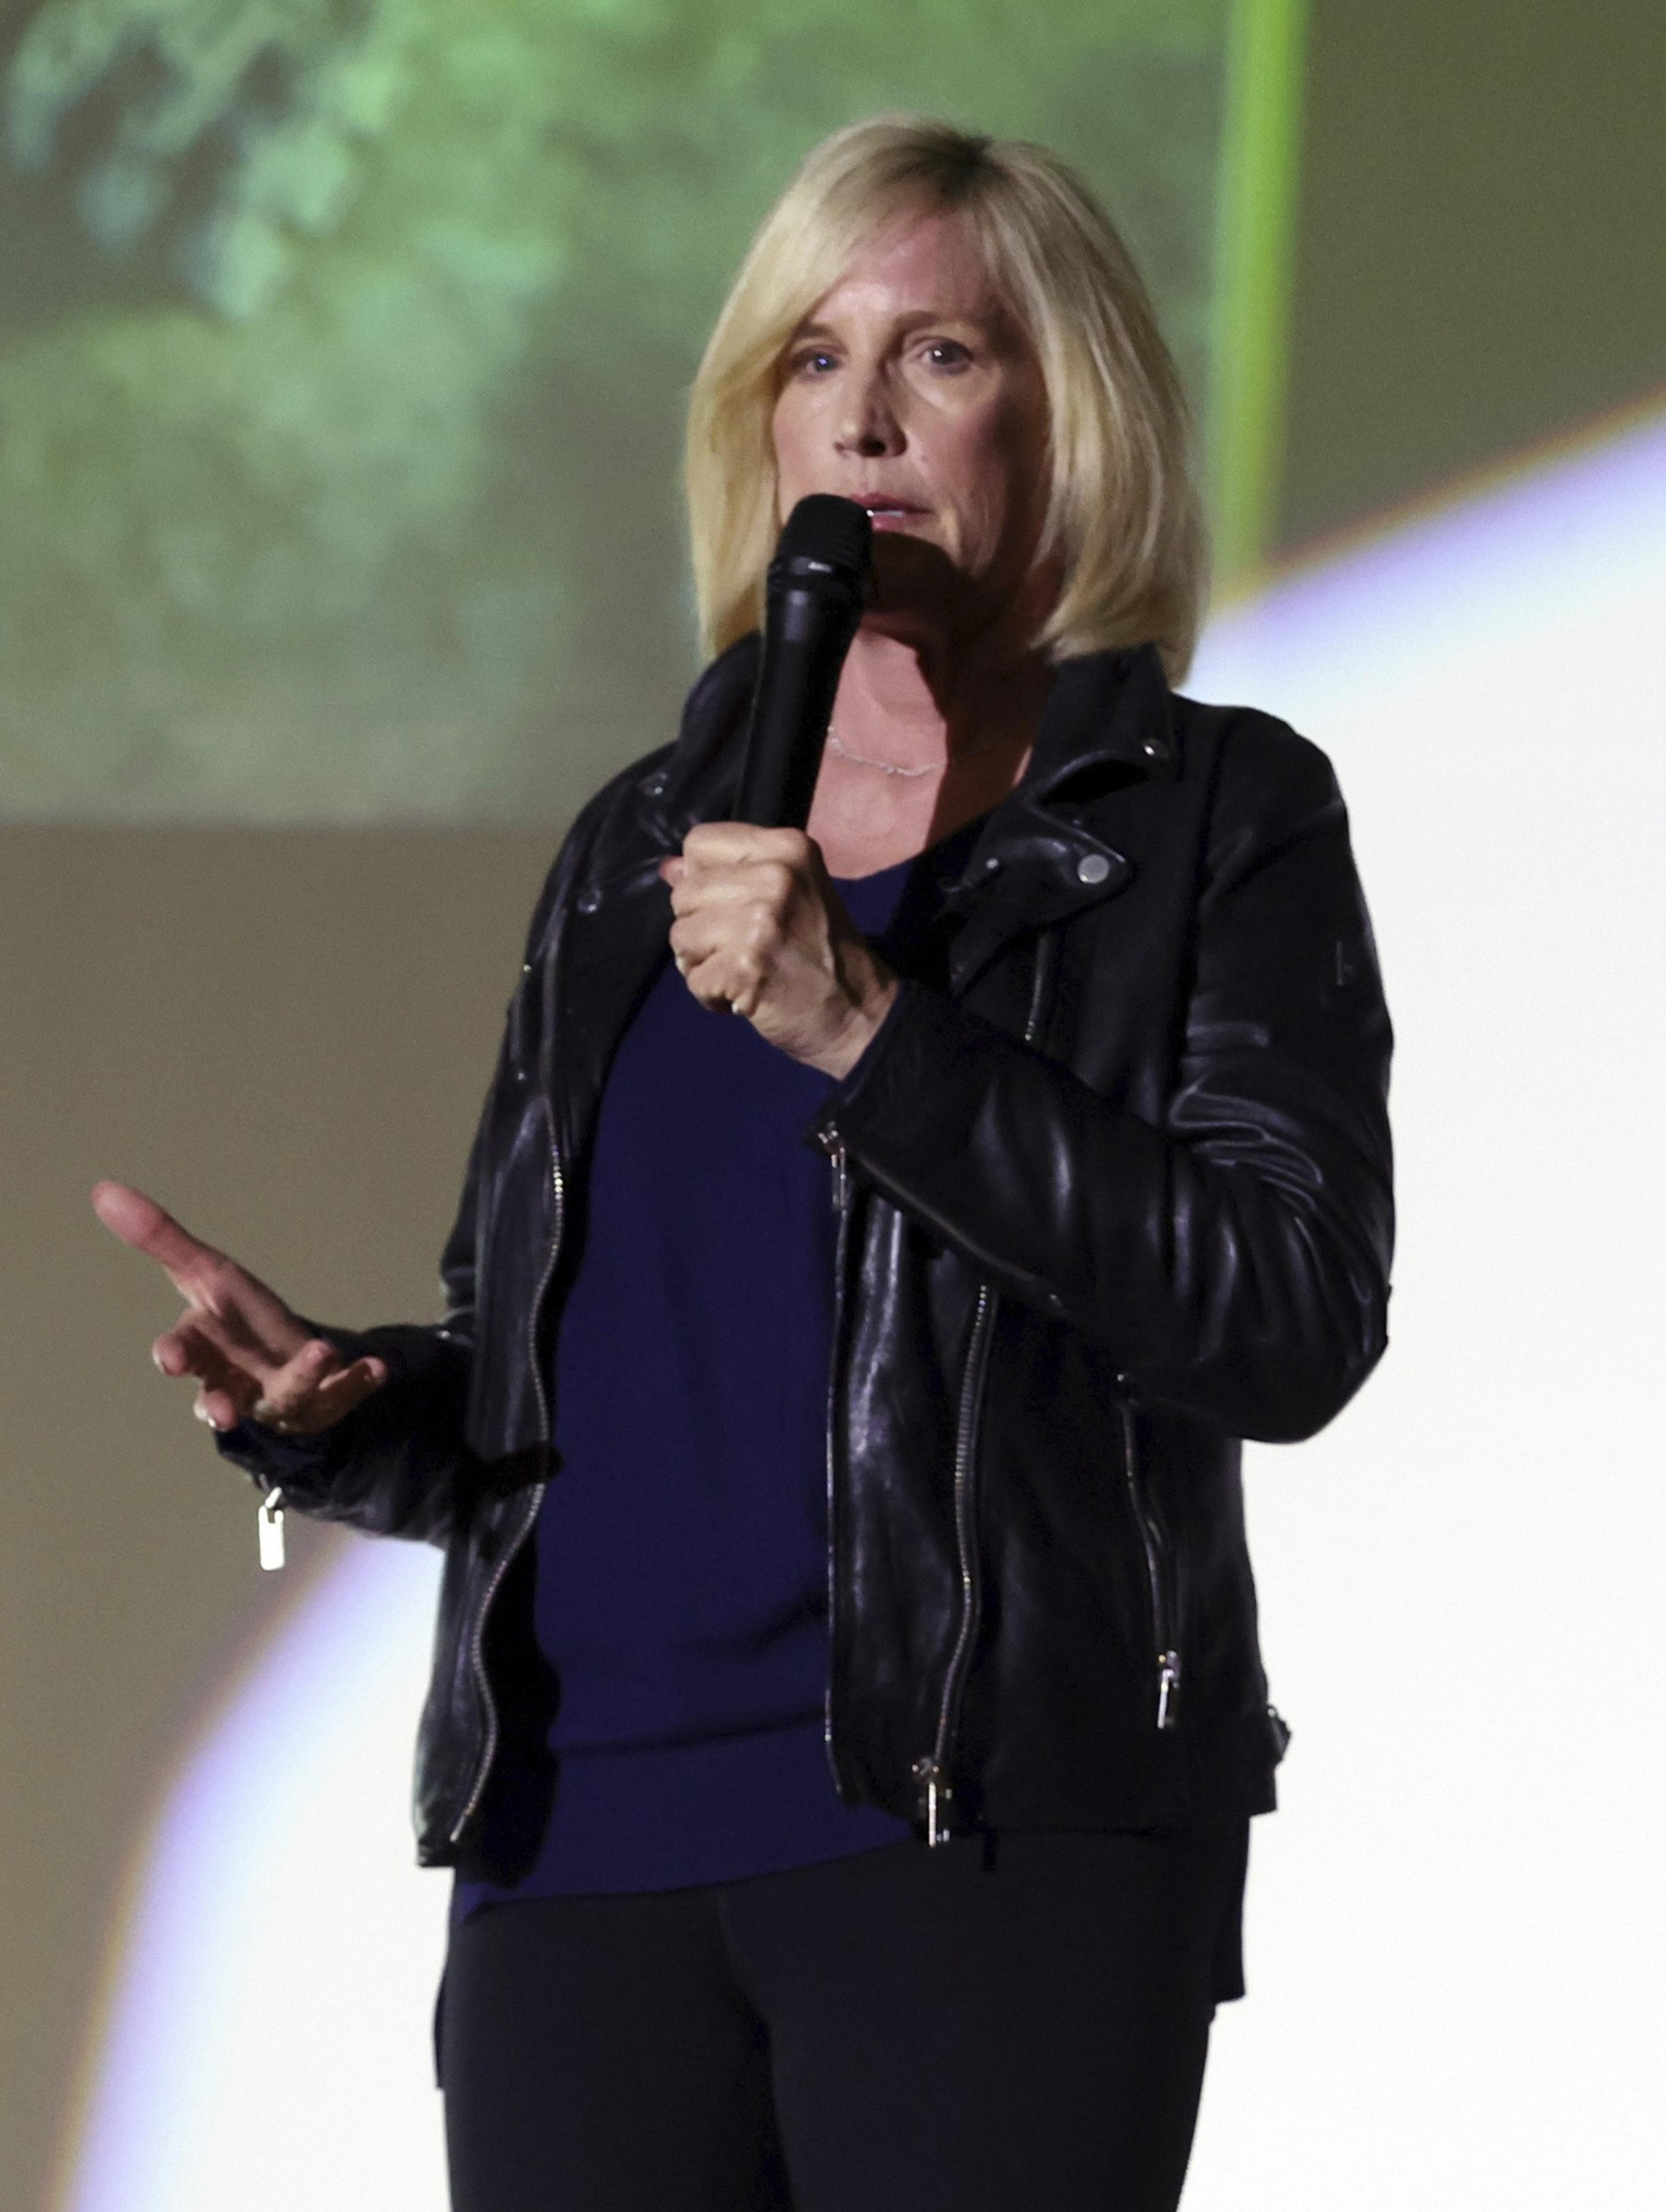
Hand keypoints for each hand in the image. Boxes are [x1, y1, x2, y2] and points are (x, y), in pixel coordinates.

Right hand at [90, 1181, 386, 1435]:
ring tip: (324, 1351)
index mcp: (205, 1350)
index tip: (172, 1358)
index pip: (181, 1353)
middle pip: (221, 1395)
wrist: (285, 1368)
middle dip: (219, 1403)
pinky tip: (378, 1368)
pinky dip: (358, 1381)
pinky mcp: (323, 1401)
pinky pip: (342, 1393)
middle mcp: (237, 1382)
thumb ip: (162, 1239)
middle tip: (222, 1413)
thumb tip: (102, 1189)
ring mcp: (280, 1396)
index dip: (175, 1355)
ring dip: (304, 1376)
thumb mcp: (206, 1276)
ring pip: (286, 1396)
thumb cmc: (237, 1326)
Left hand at [660, 825, 897, 1077]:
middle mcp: (775, 876)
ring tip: (744, 971)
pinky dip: (711, 996)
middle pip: (684, 893)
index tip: (733, 906)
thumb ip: (730, 875)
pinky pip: (693, 979)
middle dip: (700, 927)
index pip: (699, 842)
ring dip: (703, 963)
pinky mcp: (746, 967)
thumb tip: (669, 868)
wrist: (860, 1013)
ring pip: (681, 936)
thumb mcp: (789, 893)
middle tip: (743, 947)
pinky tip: (745, 996)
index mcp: (786, 847)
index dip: (703, 879)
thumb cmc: (821, 952)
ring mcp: (760, 922)